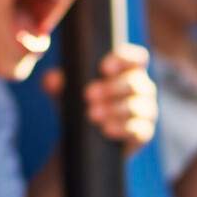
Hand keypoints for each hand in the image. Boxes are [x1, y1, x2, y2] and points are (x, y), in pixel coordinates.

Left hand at [44, 45, 158, 154]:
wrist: (82, 137)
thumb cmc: (78, 102)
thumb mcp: (64, 91)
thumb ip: (56, 82)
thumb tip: (51, 80)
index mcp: (128, 70)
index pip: (136, 58)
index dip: (123, 60)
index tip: (103, 68)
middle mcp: (141, 88)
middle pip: (135, 82)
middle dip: (111, 88)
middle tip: (88, 95)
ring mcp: (145, 110)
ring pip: (137, 106)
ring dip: (114, 110)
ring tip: (92, 114)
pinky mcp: (143, 133)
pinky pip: (140, 129)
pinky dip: (123, 128)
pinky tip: (106, 129)